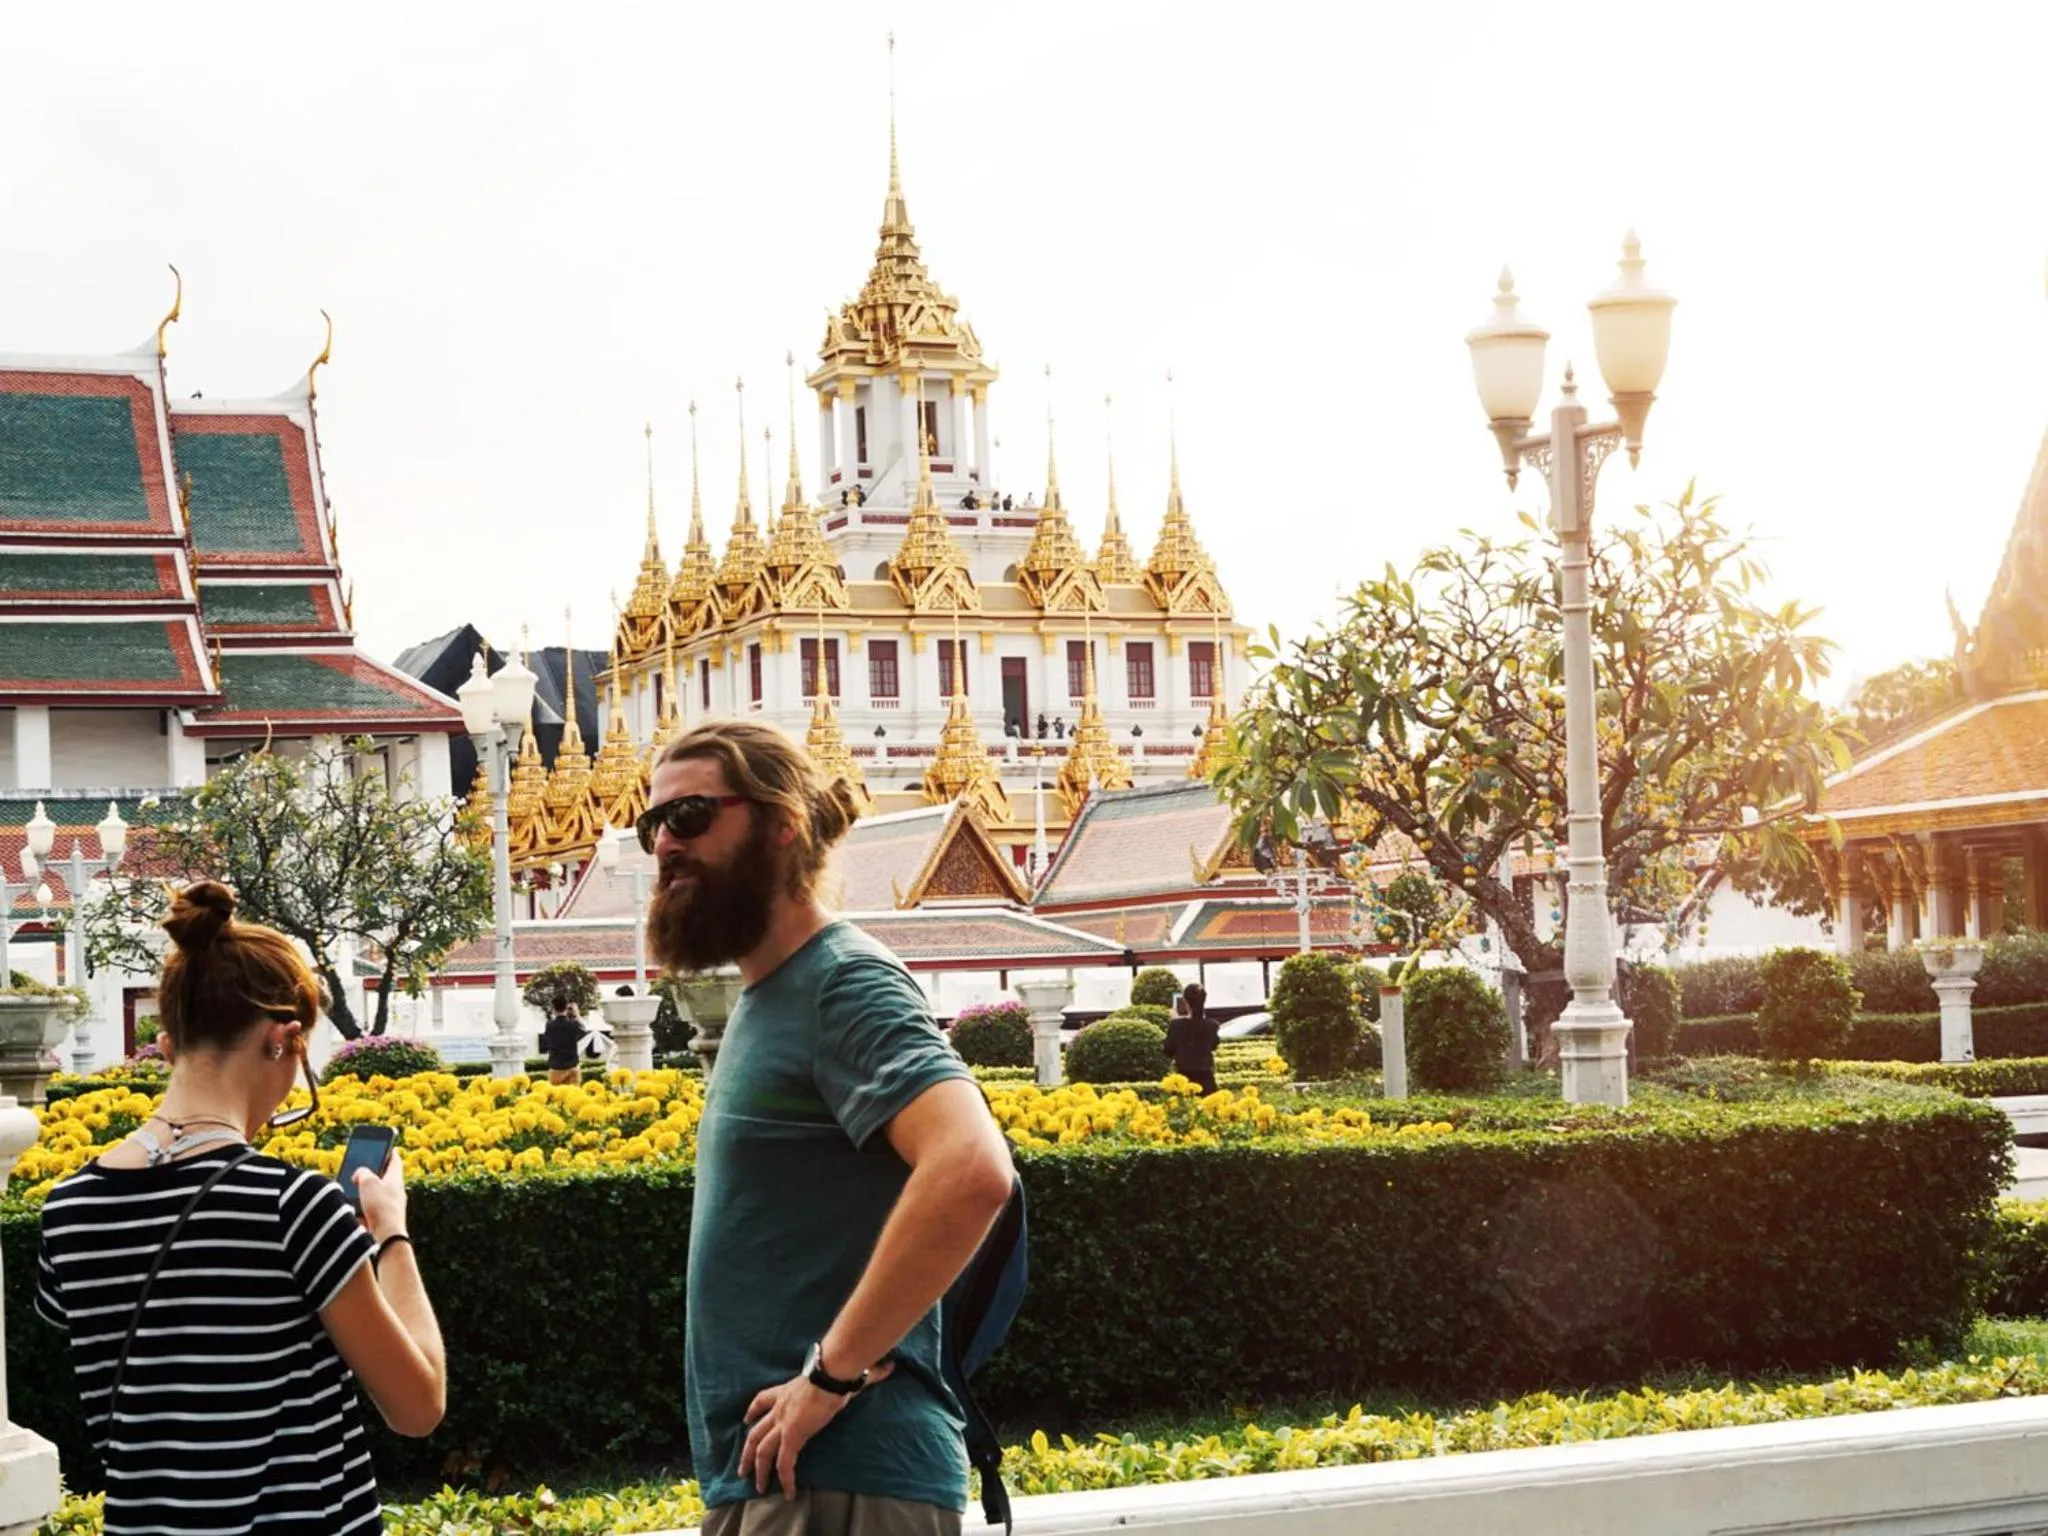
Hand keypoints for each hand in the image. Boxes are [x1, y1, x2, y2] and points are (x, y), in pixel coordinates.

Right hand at [355, 1149, 408, 1243]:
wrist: (385, 1238)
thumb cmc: (380, 1207)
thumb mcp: (368, 1182)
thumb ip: (362, 1173)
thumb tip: (359, 1174)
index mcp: (395, 1179)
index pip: (394, 1160)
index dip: (389, 1150)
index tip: (386, 1144)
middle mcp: (395, 1192)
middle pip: (383, 1177)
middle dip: (372, 1172)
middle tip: (362, 1166)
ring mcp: (389, 1207)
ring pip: (374, 1194)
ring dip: (363, 1191)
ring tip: (351, 1187)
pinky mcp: (381, 1221)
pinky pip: (369, 1210)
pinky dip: (360, 1208)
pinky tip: (351, 1209)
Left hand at [739, 1358, 894, 1499]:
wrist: (832, 1372)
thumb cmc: (838, 1369)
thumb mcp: (844, 1372)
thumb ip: (866, 1372)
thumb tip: (888, 1365)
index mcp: (787, 1391)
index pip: (762, 1400)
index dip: (753, 1411)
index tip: (746, 1419)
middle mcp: (781, 1408)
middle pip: (755, 1432)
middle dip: (747, 1451)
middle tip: (742, 1467)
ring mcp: (784, 1423)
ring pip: (762, 1451)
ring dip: (757, 1469)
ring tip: (757, 1486)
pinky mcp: (793, 1436)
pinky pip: (785, 1464)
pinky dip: (786, 1479)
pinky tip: (789, 1493)